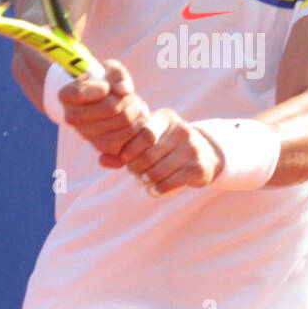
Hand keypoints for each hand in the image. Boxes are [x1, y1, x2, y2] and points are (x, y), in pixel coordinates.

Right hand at [58, 60, 151, 157]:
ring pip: (122, 123)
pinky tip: (137, 118)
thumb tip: (125, 90)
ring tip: (136, 104)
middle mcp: (71, 117)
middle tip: (130, 95)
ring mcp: (85, 134)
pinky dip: (137, 127)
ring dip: (136, 112)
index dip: (100, 88)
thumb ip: (117, 76)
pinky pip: (126, 139)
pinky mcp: (100, 146)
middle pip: (110, 108)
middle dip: (127, 98)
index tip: (106, 86)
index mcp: (66, 95)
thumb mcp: (109, 70)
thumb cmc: (104, 81)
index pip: (80, 93)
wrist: (102, 101)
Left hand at [105, 109, 223, 195]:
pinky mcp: (197, 168)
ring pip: (157, 171)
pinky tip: (153, 189)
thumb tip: (102, 161)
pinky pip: (169, 183)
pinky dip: (156, 190)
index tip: (126, 158)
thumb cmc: (167, 147)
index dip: (130, 149)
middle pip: (148, 155)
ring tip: (142, 180)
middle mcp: (181, 130)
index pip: (144, 133)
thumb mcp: (149, 141)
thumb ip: (124, 150)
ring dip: (145, 180)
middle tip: (134, 172)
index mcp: (166, 118)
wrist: (206, 154)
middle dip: (136, 168)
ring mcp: (192, 149)